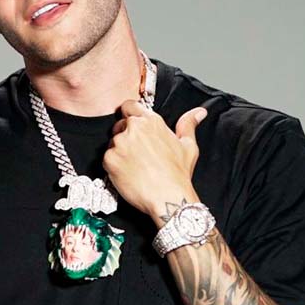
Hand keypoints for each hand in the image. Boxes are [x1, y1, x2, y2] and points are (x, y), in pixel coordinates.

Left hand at [102, 100, 208, 218]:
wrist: (168, 199)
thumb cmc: (178, 175)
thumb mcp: (188, 146)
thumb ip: (188, 124)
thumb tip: (198, 112)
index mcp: (152, 122)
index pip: (129, 106)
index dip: (128, 114)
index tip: (130, 124)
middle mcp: (134, 128)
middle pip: (120, 125)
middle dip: (125, 135)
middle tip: (137, 153)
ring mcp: (120, 143)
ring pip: (112, 142)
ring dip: (119, 151)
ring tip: (135, 166)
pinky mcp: (110, 159)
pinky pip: (106, 158)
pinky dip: (114, 166)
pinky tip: (128, 174)